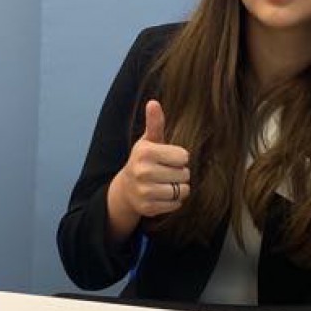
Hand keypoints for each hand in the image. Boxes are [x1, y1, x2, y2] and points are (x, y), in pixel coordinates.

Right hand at [106, 100, 190, 239]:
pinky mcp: (147, 208)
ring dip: (179, 188)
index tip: (169, 158)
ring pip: (182, 191)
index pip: (184, 156)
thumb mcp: (148, 141)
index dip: (180, 158)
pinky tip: (163, 195)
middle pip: (184, 174)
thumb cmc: (143, 161)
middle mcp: (142, 172)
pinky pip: (176, 205)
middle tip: (167, 172)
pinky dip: (174, 201)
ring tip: (167, 183)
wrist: (126, 189)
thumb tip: (153, 102)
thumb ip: (155, 123)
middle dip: (180, 173)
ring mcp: (144, 192)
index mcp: (145, 152)